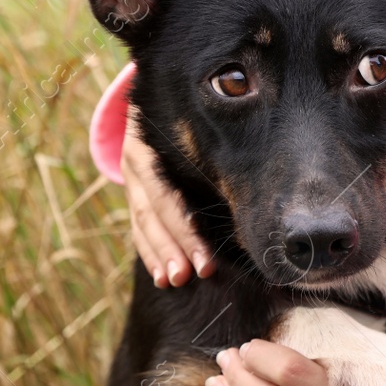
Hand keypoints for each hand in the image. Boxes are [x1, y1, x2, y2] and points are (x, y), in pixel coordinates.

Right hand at [121, 113, 211, 286]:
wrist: (157, 105)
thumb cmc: (196, 118)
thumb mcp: (199, 126)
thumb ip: (216, 154)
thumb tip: (255, 196)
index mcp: (152, 143)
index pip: (166, 194)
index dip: (185, 229)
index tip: (206, 261)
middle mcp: (136, 159)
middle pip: (153, 211)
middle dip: (174, 247)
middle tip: (192, 275)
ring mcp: (130, 177)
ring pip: (142, 222)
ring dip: (160, 255)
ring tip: (174, 281)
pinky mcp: (132, 192)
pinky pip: (137, 228)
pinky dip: (150, 252)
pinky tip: (161, 277)